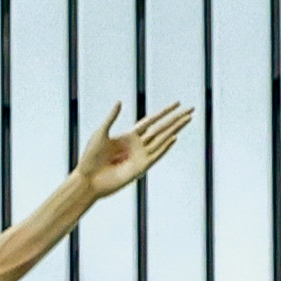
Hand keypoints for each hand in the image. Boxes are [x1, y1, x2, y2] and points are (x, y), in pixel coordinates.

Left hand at [71, 103, 194, 197]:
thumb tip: (120, 101)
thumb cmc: (91, 157)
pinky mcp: (140, 167)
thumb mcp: (100, 133)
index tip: (177, 103)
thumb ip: (111, 118)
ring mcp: (141, 156)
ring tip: (188, 119)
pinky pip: (156, 155)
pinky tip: (174, 137)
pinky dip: (165, 146)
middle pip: (162, 128)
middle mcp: (138, 145)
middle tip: (191, 109)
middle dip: (176, 119)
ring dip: (175, 129)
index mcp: (130, 136)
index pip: (152, 120)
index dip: (165, 112)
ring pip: (163, 139)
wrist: (89, 179)